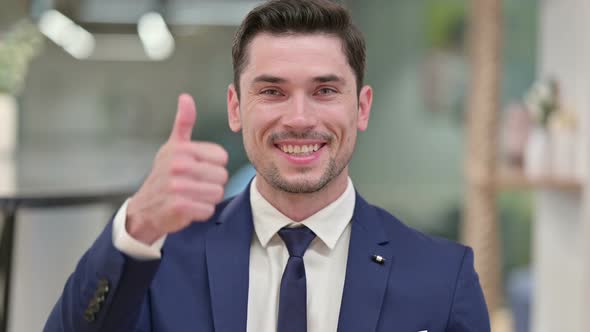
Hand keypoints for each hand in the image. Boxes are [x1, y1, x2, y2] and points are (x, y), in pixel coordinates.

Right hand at [126, 94, 228, 244]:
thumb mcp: (173, 147)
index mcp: (181, 149)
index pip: (222, 157)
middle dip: (212, 183)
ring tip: (192, 195)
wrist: (145, 208)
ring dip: (208, 198)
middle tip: (195, 185)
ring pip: (217, 193)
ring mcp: (177, 186)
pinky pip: (208, 209)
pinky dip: (202, 212)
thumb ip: (183, 123)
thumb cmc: (165, 174)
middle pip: (222, 176)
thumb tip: (185, 97)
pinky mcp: (178, 206)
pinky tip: (189, 208)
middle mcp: (178, 165)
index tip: (198, 169)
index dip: (214, 165)